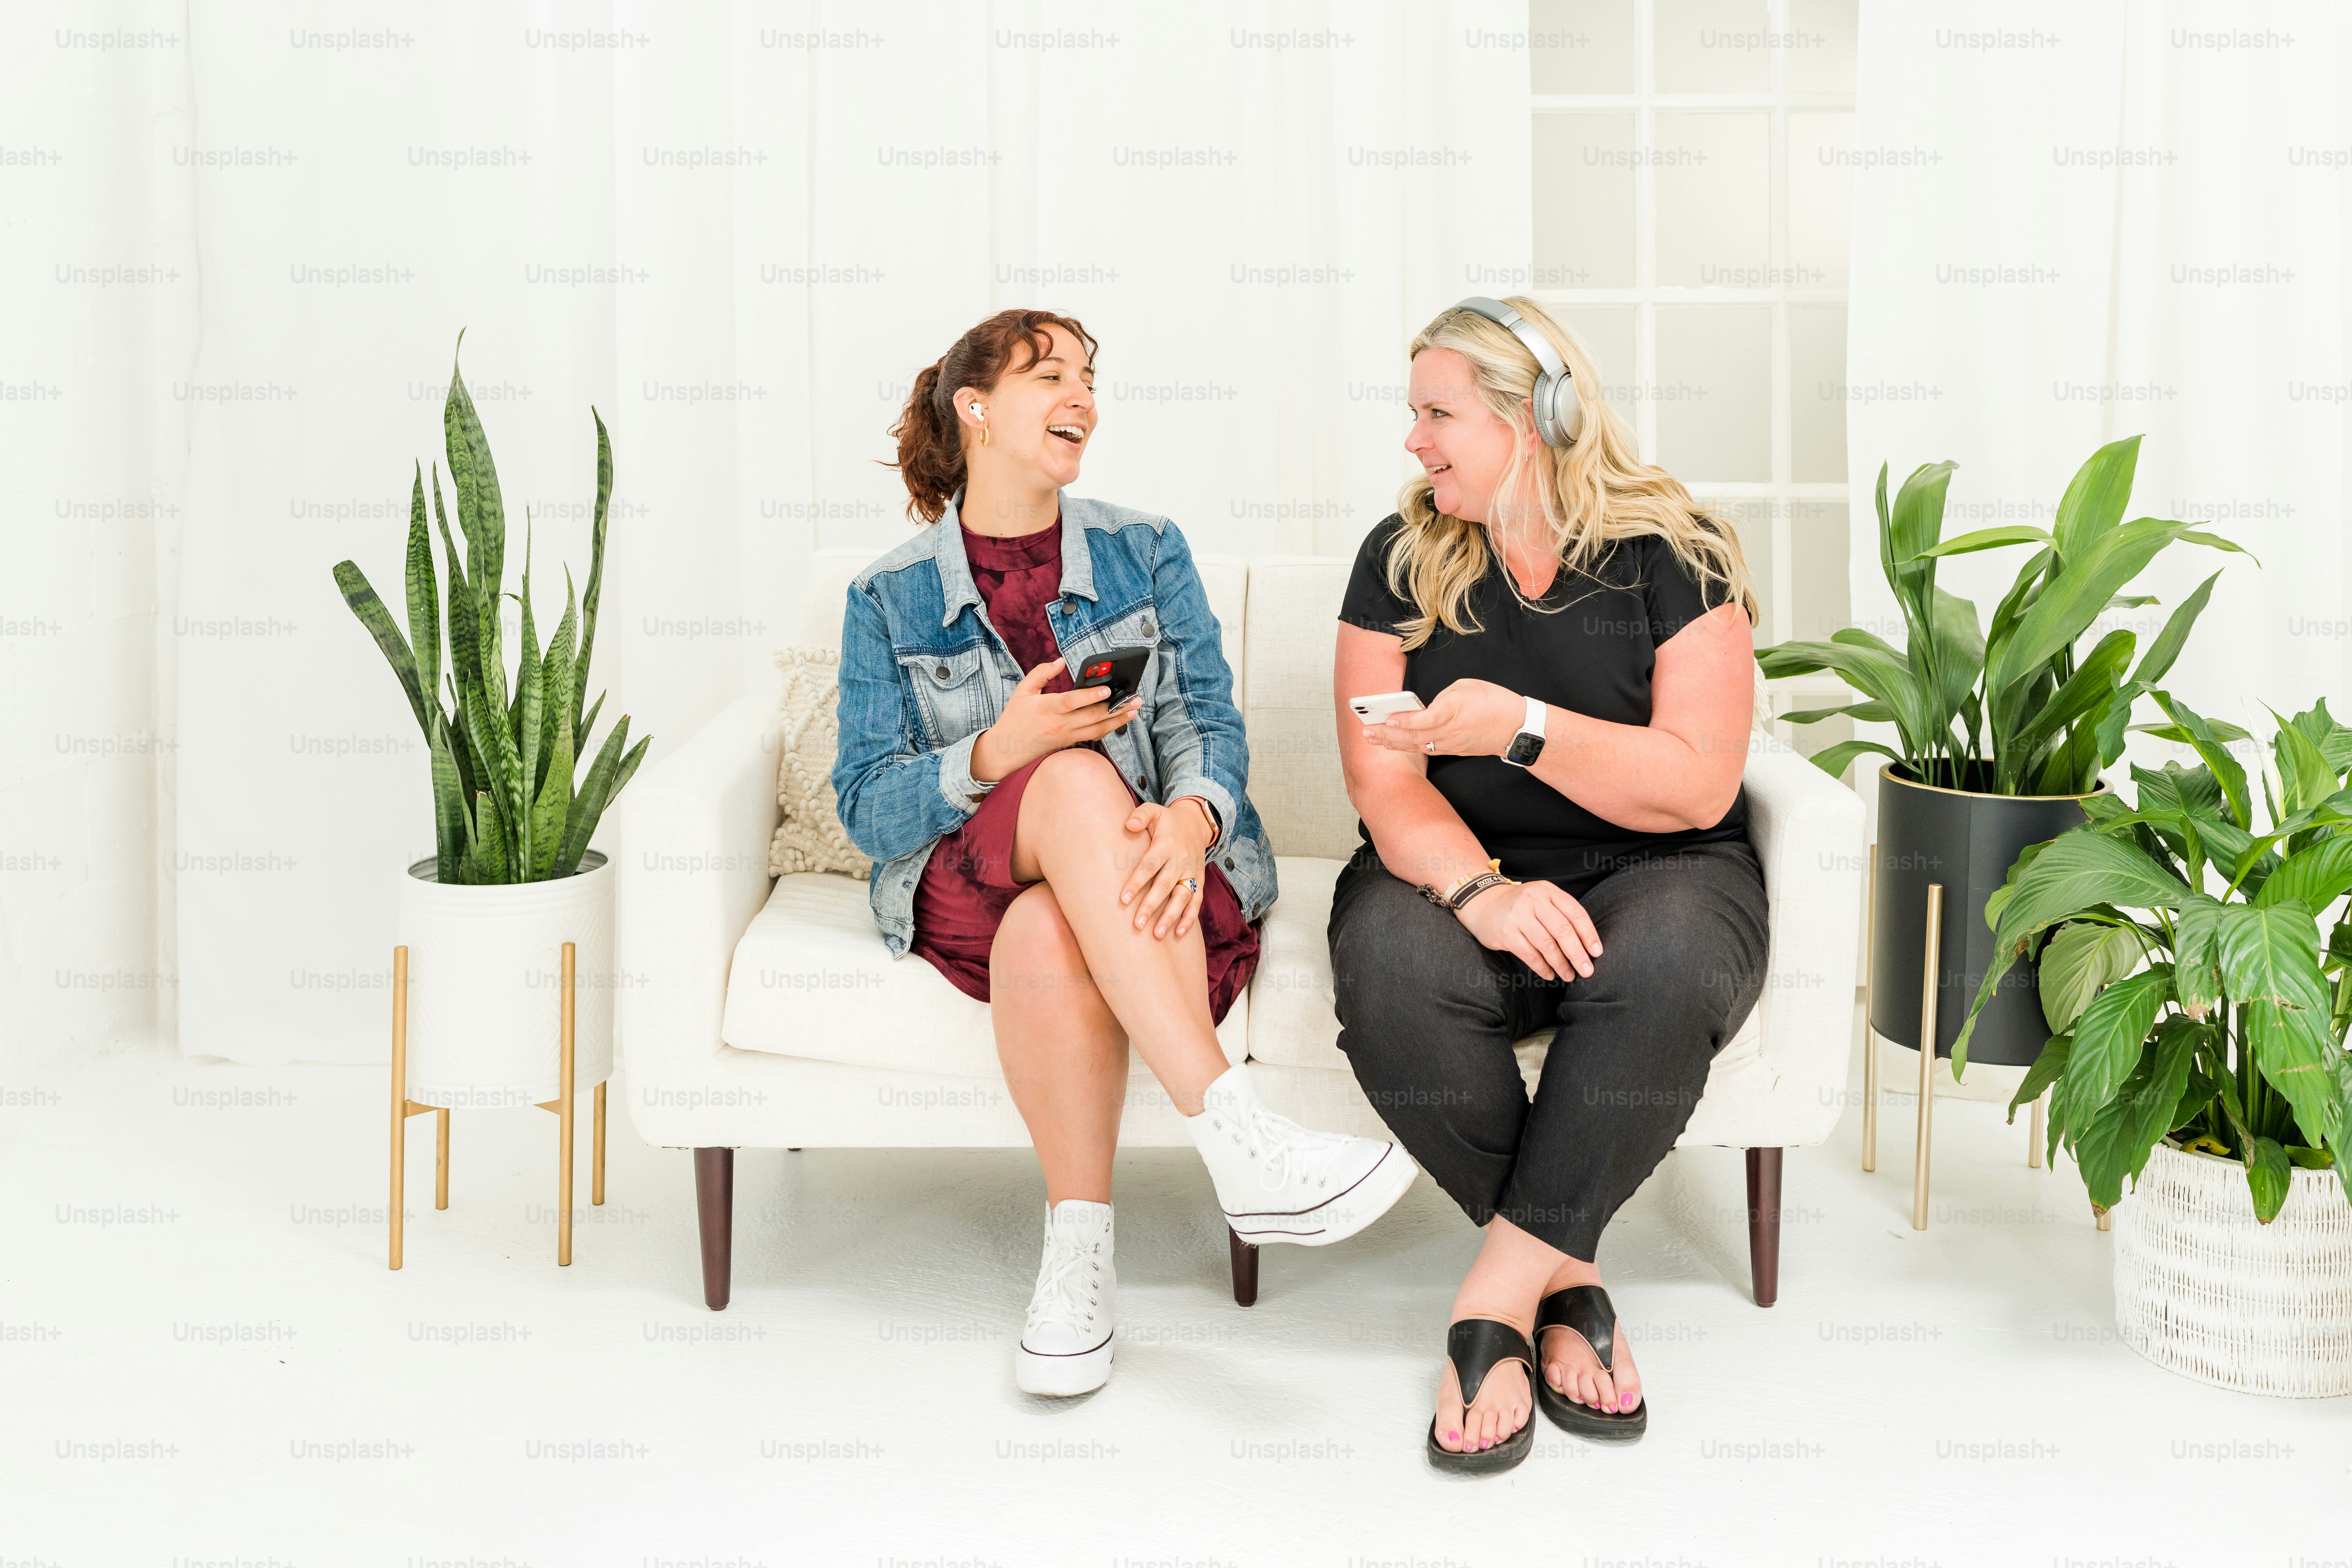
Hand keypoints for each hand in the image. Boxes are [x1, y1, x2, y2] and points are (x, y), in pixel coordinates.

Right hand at [972, 657, 1140, 781]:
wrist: (1006, 750)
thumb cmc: (1015, 718)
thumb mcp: (1022, 691)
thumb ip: (1041, 673)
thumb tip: (1059, 661)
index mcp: (1047, 708)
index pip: (1072, 701)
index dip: (1090, 696)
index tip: (1107, 689)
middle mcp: (1060, 723)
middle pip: (1093, 717)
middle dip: (1116, 707)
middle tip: (1134, 698)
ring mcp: (1067, 735)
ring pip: (1098, 729)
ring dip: (1118, 720)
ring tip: (1134, 710)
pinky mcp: (1070, 742)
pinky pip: (1093, 736)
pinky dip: (1108, 728)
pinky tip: (1119, 721)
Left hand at [1118, 797, 1214, 938]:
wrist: (1196, 823)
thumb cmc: (1167, 821)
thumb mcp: (1154, 811)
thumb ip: (1141, 816)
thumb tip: (1128, 825)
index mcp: (1167, 844)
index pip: (1149, 865)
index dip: (1137, 882)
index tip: (1123, 899)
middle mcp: (1181, 860)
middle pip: (1165, 885)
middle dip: (1151, 906)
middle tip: (1137, 924)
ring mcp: (1192, 871)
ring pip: (1183, 897)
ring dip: (1171, 917)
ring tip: (1158, 934)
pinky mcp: (1200, 880)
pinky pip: (1197, 902)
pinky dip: (1189, 918)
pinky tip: (1178, 933)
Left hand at [1362, 678, 1525, 758]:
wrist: (1516, 727)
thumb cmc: (1493, 701)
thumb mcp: (1466, 686)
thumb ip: (1442, 697)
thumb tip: (1425, 707)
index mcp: (1454, 710)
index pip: (1424, 719)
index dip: (1404, 721)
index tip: (1386, 721)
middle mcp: (1450, 730)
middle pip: (1414, 736)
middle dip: (1387, 735)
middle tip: (1366, 733)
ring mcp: (1451, 743)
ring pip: (1417, 745)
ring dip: (1393, 743)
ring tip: (1372, 740)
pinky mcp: (1453, 750)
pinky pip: (1427, 749)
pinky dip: (1408, 747)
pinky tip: (1394, 744)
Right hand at [1454, 879, 1600, 980]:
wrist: (1482, 903)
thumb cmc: (1519, 906)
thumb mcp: (1541, 899)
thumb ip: (1561, 914)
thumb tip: (1586, 945)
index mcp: (1547, 891)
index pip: (1575, 912)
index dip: (1589, 934)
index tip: (1596, 952)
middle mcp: (1533, 900)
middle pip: (1563, 930)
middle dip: (1578, 954)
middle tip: (1587, 971)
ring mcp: (1518, 916)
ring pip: (1547, 945)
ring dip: (1561, 964)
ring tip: (1569, 976)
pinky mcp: (1506, 933)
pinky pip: (1529, 954)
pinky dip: (1542, 967)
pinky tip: (1549, 974)